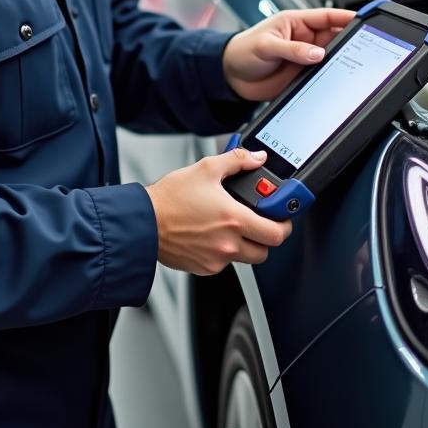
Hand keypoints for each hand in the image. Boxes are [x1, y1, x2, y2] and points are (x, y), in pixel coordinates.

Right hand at [144, 147, 292, 275]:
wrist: (143, 222)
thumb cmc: (169, 199)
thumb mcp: (206, 169)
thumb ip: (237, 161)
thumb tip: (257, 158)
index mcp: (233, 219)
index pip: (276, 233)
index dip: (284, 225)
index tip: (282, 218)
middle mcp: (228, 244)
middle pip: (265, 251)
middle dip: (265, 237)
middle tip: (258, 223)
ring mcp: (216, 259)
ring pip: (244, 258)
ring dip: (243, 245)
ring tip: (228, 226)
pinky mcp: (203, 268)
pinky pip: (223, 263)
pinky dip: (222, 251)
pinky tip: (209, 235)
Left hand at [222, 7, 355, 101]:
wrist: (232, 76)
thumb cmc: (243, 51)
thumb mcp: (266, 46)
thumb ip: (291, 49)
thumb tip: (317, 53)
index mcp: (297, 22)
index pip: (328, 16)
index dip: (347, 17)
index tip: (364, 19)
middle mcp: (305, 39)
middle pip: (336, 37)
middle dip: (350, 41)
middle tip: (365, 48)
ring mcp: (306, 58)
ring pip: (333, 57)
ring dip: (343, 61)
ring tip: (356, 66)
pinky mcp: (304, 76)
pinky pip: (324, 75)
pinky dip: (333, 77)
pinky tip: (340, 81)